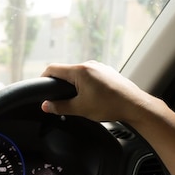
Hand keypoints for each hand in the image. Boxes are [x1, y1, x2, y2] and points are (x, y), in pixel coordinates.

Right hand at [40, 61, 155, 124]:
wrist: (134, 105)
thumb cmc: (109, 105)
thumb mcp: (80, 109)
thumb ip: (60, 106)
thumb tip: (45, 106)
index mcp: (80, 71)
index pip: (53, 68)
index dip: (43, 77)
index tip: (40, 86)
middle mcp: (89, 65)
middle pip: (66, 71)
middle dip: (59, 84)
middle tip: (57, 98)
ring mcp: (99, 67)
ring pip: (78, 74)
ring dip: (73, 85)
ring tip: (76, 100)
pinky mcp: (107, 72)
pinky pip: (90, 75)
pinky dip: (85, 84)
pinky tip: (90, 97)